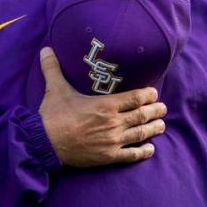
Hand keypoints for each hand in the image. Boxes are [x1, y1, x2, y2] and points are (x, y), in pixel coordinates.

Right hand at [37, 46, 165, 166]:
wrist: (44, 144)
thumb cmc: (52, 116)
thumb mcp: (55, 89)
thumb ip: (53, 68)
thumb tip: (45, 49)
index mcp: (106, 104)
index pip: (136, 97)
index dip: (148, 95)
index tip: (154, 93)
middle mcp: (114, 122)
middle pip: (143, 115)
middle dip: (156, 111)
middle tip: (163, 108)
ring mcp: (112, 141)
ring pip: (141, 133)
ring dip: (154, 128)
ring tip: (162, 125)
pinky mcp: (108, 157)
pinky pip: (131, 155)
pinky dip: (143, 152)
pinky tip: (150, 149)